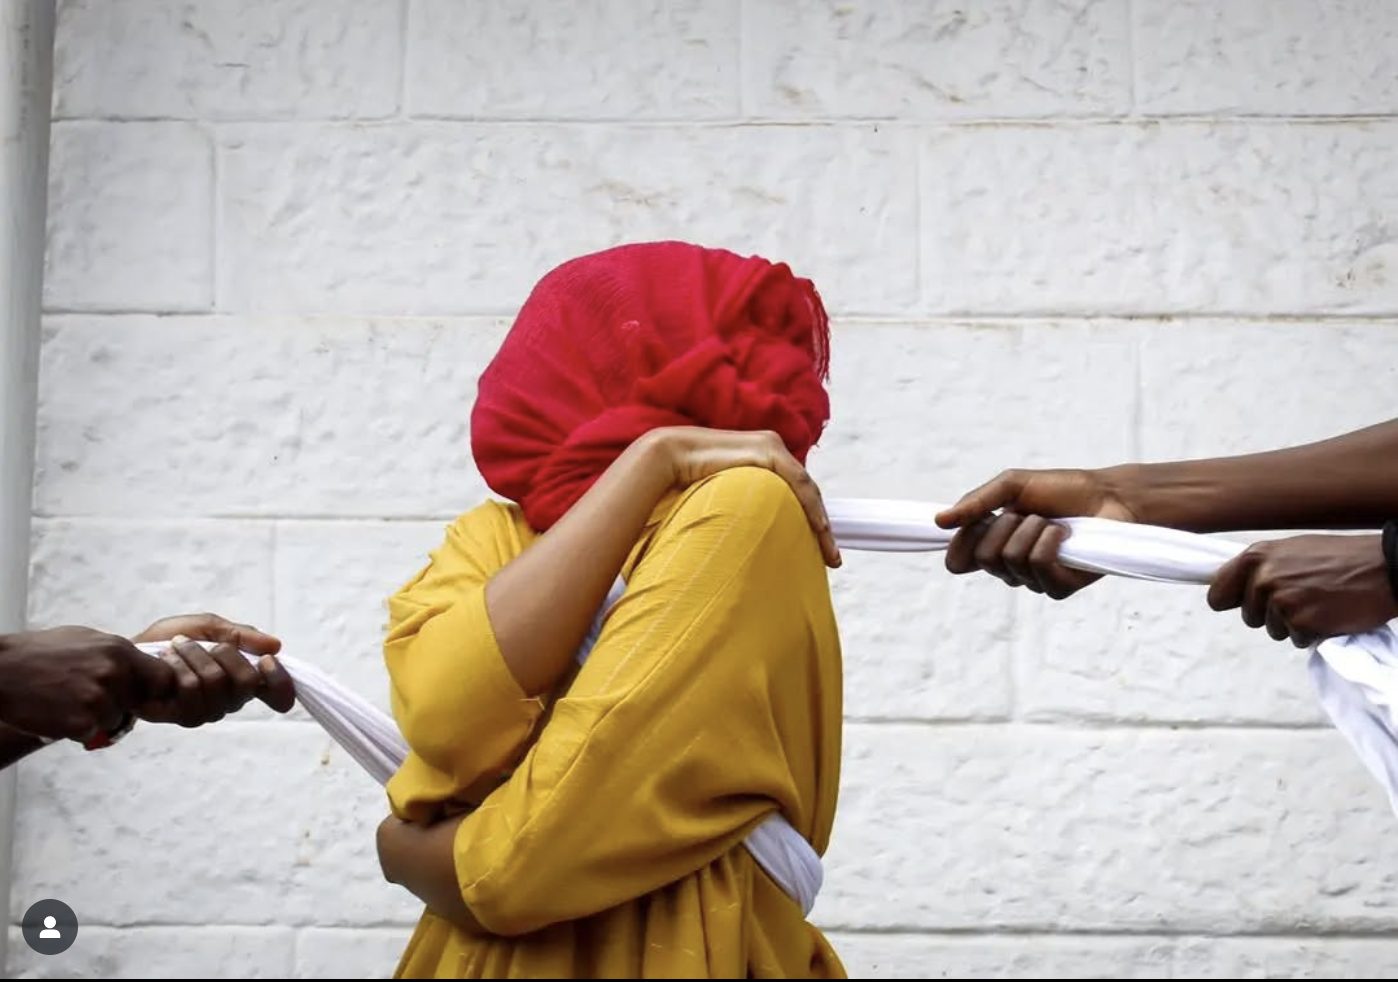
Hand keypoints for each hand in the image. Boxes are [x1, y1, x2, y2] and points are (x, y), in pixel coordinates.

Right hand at [0, 627, 173, 739]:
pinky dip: (76, 729)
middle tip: (91, 699)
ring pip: (113, 720)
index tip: (143, 694)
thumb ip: (117, 654)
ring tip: (66, 702)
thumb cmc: (39, 652)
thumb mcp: (86, 640)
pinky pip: (90, 733)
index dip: (156, 689)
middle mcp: (114, 673)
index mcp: (119, 651)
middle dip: (122, 704)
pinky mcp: (80, 722)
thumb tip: (143, 663)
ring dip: (95, 718)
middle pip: (138, 703)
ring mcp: (98, 698)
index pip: (164, 677)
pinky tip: (56, 713)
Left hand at [133, 613, 293, 720]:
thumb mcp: (207, 626)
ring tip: (177, 647)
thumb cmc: (171, 641)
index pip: (278, 694)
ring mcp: (207, 711)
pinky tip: (166, 660)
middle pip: (248, 683)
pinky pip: (190, 689)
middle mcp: (230, 700)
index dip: (281, 682)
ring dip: (195, 655)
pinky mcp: (181, 716)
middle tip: (208, 644)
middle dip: (226, 653)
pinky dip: (177, 665)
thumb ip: (241, 635)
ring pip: (217, 682)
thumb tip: (276, 646)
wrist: (130, 653)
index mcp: (243, 679)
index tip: (269, 661)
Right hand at [644, 426, 840, 567]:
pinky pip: (798, 482)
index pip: (797, 496)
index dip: (811, 524)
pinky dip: (811, 506)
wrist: (670, 457)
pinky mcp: (768, 449)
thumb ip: (744, 511)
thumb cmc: (689, 482)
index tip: (820, 555)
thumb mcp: (726, 499)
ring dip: (821, 523)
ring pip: (807, 490)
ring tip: (828, 552)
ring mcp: (772, 447)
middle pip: (806, 495)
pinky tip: (819, 527)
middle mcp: (772, 451)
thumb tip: (750, 542)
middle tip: (832, 559)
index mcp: (764, 462)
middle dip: (822, 530)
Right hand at [933, 467, 1137, 598]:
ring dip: (1032, 529)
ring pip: (1011, 560)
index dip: (959, 545)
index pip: (958, 561)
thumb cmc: (1062, 491)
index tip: (968, 523)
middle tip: (1028, 514)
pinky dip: (1050, 541)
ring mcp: (1033, 580)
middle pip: (984, 558)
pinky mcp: (1059, 588)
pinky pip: (1038, 566)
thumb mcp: (1012, 486)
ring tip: (1052, 522)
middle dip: (1005, 526)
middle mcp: (1010, 568)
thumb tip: (940, 520)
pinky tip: (1065, 535)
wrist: (1109, 497)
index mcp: (994, 545)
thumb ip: (976, 503)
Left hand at [1207, 534, 1397, 646]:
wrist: (1383, 568)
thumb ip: (1259, 569)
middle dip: (1271, 613)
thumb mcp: (1290, 551)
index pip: (1217, 594)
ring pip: (1272, 629)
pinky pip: (1296, 639)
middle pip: (1248, 616)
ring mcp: (1281, 602)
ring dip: (1294, 623)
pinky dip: (1312, 633)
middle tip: (1303, 597)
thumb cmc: (1338, 558)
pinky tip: (1329, 614)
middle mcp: (1262, 579)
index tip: (1243, 603)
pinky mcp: (1301, 623)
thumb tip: (1230, 589)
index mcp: (1255, 557)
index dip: (1231, 602)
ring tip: (1319, 602)